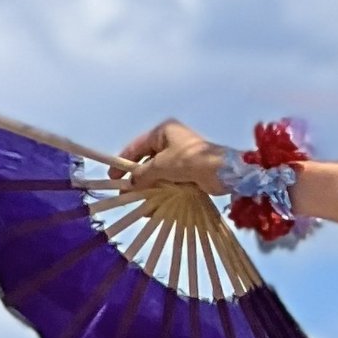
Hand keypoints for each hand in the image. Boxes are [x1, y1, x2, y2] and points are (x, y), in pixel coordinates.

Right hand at [112, 118, 230, 196]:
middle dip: (137, 178)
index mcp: (163, 132)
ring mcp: (182, 157)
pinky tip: (154, 205)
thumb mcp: (162, 165)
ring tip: (138, 203)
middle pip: (148, 161)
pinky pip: (171, 181)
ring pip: (159, 173)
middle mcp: (172, 142)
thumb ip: (143, 174)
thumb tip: (130, 184)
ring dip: (149, 188)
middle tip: (125, 192)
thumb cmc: (191, 161)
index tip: (113, 175)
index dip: (124, 161)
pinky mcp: (190, 172)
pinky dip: (162, 192)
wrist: (225, 173)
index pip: (137, 146)